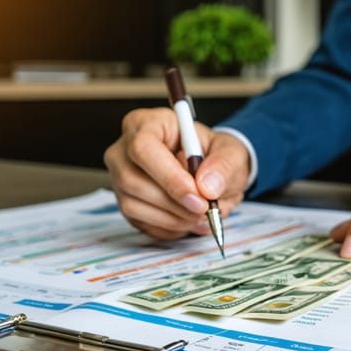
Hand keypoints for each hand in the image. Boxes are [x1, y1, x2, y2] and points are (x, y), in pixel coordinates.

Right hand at [103, 108, 250, 239]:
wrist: (209, 171)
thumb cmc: (213, 155)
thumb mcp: (231, 152)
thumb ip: (224, 166)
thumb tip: (207, 187)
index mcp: (147, 123)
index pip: (143, 147)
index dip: (169, 176)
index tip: (198, 197)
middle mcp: (124, 149)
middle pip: (131, 179)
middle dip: (173, 202)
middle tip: (205, 211)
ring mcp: (119, 178)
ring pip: (133, 205)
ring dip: (173, 218)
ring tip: (201, 215)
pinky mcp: (125, 203)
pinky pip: (140, 222)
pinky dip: (168, 228)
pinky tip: (188, 219)